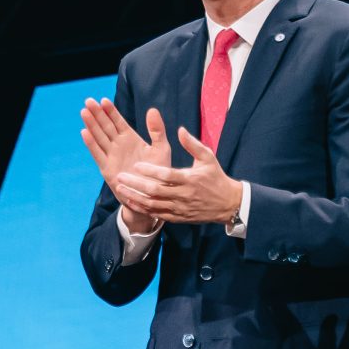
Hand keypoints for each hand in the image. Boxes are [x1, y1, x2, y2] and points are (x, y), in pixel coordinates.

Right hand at [80, 99, 172, 235]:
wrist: (152, 196)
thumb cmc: (159, 172)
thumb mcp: (161, 148)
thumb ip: (157, 130)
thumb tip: (152, 109)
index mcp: (130, 138)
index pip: (118, 121)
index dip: (110, 111)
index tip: (103, 100)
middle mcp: (119, 145)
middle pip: (105, 126)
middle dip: (97, 114)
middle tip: (88, 101)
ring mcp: (112, 156)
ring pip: (99, 137)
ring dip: (91, 125)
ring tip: (84, 112)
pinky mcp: (107, 168)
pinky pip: (97, 154)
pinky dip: (91, 144)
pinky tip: (85, 132)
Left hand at [118, 124, 245, 226]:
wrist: (228, 204)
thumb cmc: (216, 177)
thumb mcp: (208, 157)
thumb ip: (192, 144)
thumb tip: (180, 130)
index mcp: (190, 179)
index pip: (166, 175)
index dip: (150, 171)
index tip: (136, 165)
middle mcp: (183, 195)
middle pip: (155, 191)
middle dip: (135, 184)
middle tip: (120, 176)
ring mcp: (180, 208)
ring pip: (153, 205)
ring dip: (135, 197)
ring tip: (120, 189)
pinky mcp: (178, 218)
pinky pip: (157, 215)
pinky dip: (143, 209)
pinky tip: (131, 201)